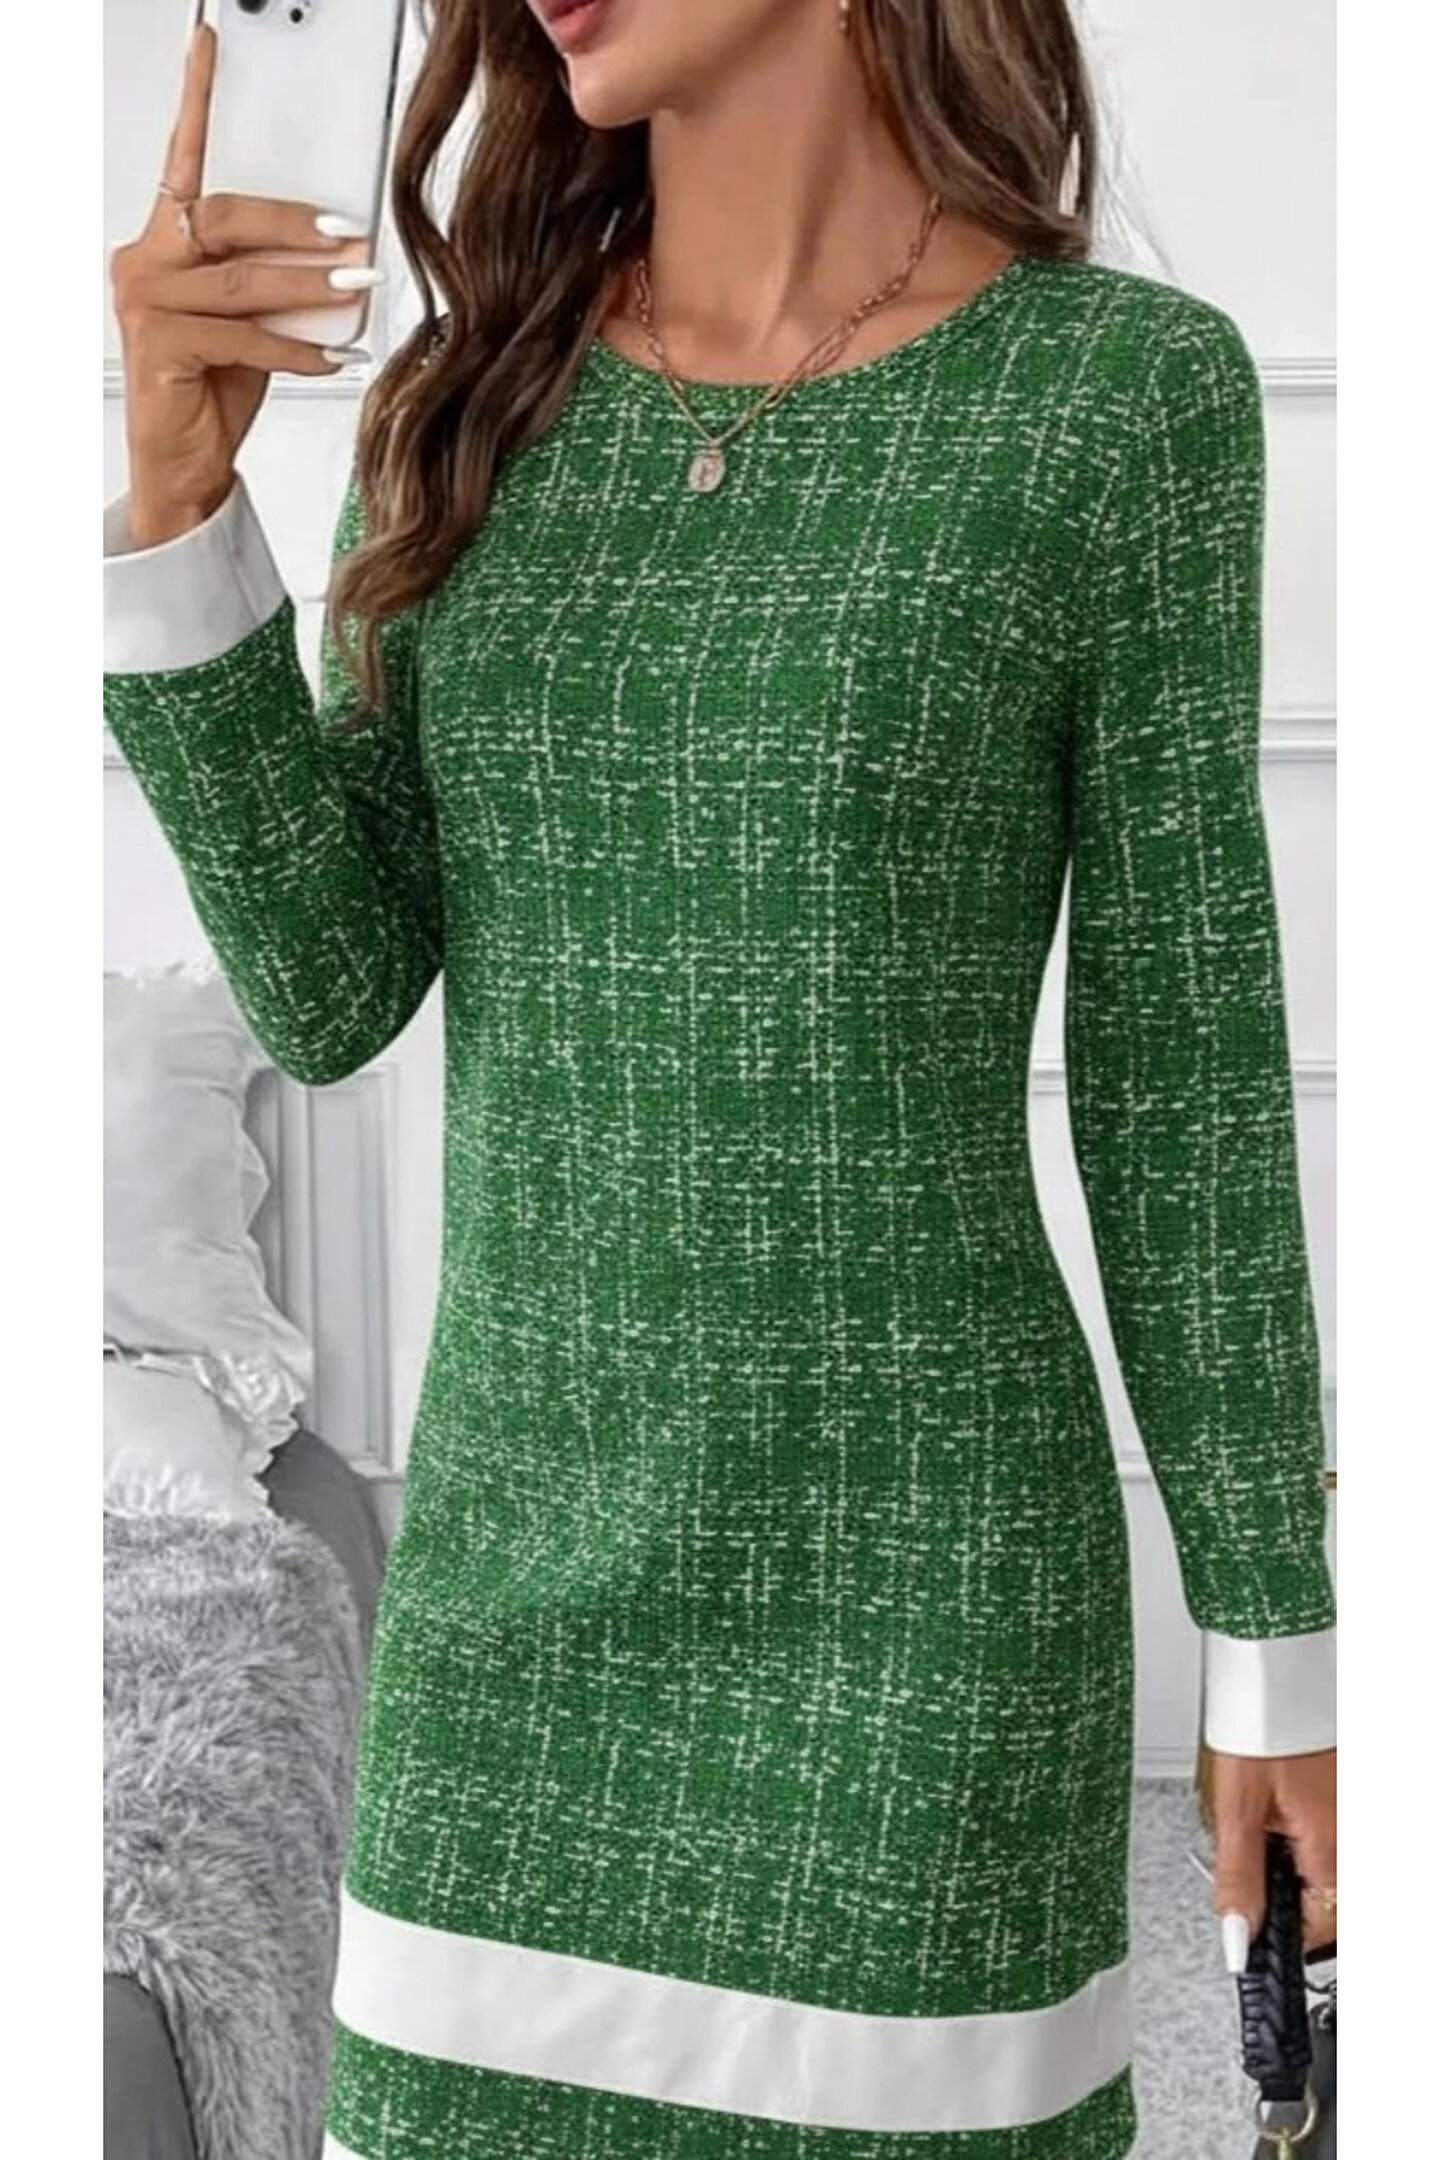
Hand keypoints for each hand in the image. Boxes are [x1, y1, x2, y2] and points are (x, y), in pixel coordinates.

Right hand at [107, 20, 381, 547]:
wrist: (182, 467)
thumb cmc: (212, 392)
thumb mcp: (252, 326)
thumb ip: (275, 287)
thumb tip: (339, 257)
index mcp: (163, 244)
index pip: (183, 162)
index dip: (197, 101)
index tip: (210, 45)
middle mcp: (145, 262)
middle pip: (224, 217)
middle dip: (293, 222)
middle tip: (349, 231)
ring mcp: (148, 304)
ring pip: (241, 279)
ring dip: (308, 285)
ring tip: (357, 288)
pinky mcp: (163, 349)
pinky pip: (244, 338)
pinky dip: (296, 349)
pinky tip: (332, 359)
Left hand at [1211, 1744, 1336, 1965]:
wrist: (1280, 1668)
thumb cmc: (1262, 1724)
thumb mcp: (1235, 1807)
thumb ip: (1239, 1878)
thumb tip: (1239, 1937)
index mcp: (1333, 1849)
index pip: (1315, 1929)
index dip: (1275, 1930)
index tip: (1247, 1918)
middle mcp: (1354, 1836)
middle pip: (1323, 1898)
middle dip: (1282, 1889)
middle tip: (1249, 1852)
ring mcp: (1353, 1814)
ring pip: (1326, 1867)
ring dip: (1290, 1859)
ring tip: (1260, 1817)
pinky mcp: (1345, 1795)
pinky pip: (1329, 1835)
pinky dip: (1300, 1830)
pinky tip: (1276, 1801)